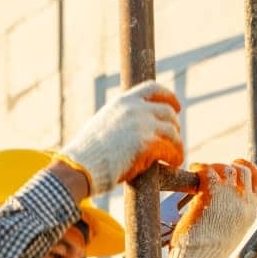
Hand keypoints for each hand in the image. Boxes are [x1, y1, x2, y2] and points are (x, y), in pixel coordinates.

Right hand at [57, 80, 183, 196]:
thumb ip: (119, 124)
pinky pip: (171, 148)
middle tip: (174, 141)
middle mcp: (134, 108)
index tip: (176, 107)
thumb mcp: (102, 128)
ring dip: (177, 144)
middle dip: (174, 126)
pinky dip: (176, 156)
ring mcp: (142, 124)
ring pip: (172, 131)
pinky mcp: (147, 143)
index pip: (152, 89)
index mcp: (122, 102)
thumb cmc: (85, 156)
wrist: (79, 168)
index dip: (168, 97)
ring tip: (177, 157)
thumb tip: (131, 135)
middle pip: (167, 112)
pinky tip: (174, 163)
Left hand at [168, 159, 256, 257]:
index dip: (250, 170)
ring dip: (214, 167)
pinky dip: (200, 167)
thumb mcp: (228, 235)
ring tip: (202, 171)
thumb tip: (219, 210)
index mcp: (250, 213)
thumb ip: (229, 218)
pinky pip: (208, 170)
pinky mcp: (211, 194)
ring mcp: (228, 197)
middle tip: (215, 169)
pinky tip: (193, 170)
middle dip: (230, 167)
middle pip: (243, 172)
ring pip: (226, 169)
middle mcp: (243, 203)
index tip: (240, 165)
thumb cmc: (206, 255)